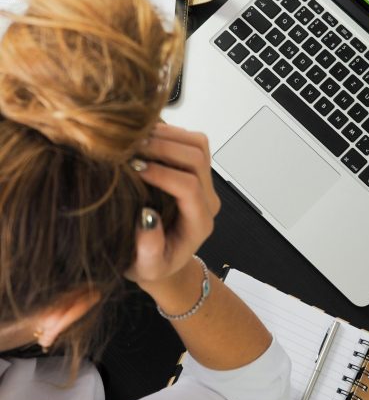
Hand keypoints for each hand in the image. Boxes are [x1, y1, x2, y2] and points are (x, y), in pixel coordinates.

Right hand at [125, 123, 219, 288]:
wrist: (161, 258)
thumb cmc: (152, 264)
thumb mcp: (146, 267)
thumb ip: (149, 249)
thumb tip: (147, 217)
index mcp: (199, 222)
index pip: (189, 187)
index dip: (162, 174)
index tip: (134, 169)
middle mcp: (207, 199)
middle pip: (197, 158)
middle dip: (163, 148)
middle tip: (131, 148)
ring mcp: (203, 181)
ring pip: (197, 143)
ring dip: (167, 135)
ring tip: (135, 140)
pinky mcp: (194, 169)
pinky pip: (189, 140)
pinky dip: (167, 132)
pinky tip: (142, 138)